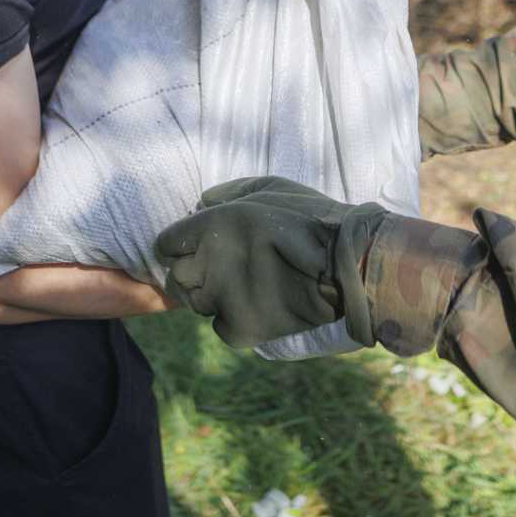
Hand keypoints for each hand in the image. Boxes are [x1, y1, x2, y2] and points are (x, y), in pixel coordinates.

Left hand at [156, 176, 388, 349]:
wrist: (348, 263)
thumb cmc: (312, 218)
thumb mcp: (269, 187)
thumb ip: (227, 193)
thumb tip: (200, 203)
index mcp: (212, 225)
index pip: (166, 243)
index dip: (180, 244)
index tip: (197, 246)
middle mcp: (209, 263)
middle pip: (177, 276)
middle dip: (195, 271)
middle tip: (224, 268)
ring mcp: (222, 299)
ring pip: (197, 303)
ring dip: (215, 295)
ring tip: (247, 285)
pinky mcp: (240, 329)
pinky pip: (220, 327)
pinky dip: (233, 319)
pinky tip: (257, 304)